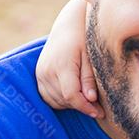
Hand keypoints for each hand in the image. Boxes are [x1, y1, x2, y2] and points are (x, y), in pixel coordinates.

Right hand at [35, 0, 103, 118]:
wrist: (69, 24)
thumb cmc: (84, 38)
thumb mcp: (92, 57)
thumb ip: (89, 78)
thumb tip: (90, 99)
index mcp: (62, 64)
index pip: (71, 95)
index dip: (85, 107)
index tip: (99, 113)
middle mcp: (47, 70)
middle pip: (63, 100)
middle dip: (80, 106)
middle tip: (97, 107)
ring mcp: (40, 73)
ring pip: (55, 101)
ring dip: (70, 104)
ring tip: (86, 98)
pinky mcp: (38, 74)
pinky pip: (48, 96)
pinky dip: (60, 100)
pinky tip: (73, 94)